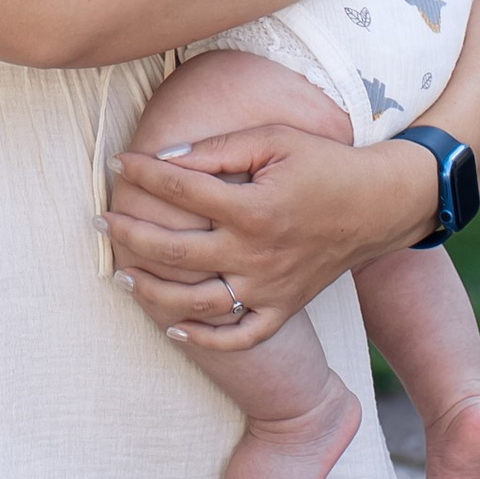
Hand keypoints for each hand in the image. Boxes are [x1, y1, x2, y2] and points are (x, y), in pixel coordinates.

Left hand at [104, 115, 440, 348]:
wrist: (380, 204)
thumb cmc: (325, 163)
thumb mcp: (274, 139)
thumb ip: (218, 148)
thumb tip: (164, 157)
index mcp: (253, 208)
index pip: (181, 190)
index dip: (143, 174)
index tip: (117, 163)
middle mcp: (257, 254)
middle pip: (176, 252)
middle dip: (129, 234)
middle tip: (99, 221)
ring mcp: (270, 288)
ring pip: (197, 302)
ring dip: (152, 291)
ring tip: (120, 275)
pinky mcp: (284, 307)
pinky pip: (241, 335)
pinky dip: (206, 339)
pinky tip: (173, 328)